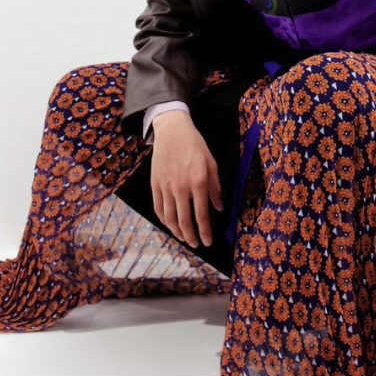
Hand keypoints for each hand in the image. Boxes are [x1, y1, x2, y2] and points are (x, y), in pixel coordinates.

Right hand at [149, 110, 222, 247]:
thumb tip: (220, 208)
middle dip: (191, 236)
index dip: (205, 231)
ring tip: (183, 238)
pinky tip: (169, 224)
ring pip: (170, 217)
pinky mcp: (155, 184)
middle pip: (184, 221)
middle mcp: (181, 188)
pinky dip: (163, 219)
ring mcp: (166, 187)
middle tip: (195, 244)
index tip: (207, 242)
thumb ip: (215, 188)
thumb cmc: (195, 146)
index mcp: (198, 183)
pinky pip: (158, 207)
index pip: (202, 215)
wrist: (172, 131)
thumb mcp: (212, 164)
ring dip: (176, 231)